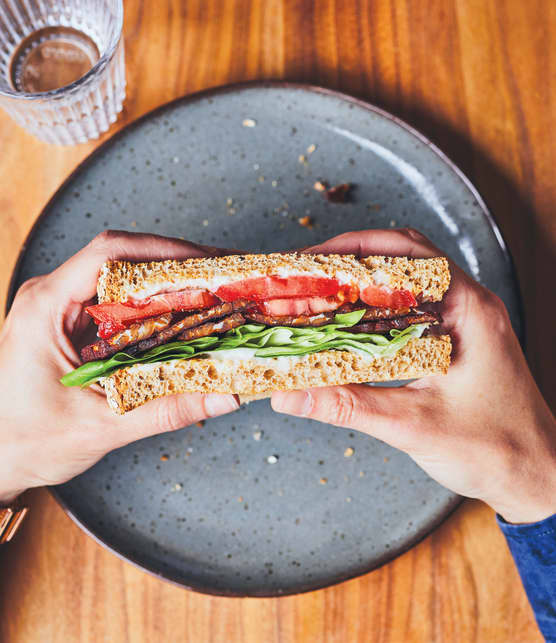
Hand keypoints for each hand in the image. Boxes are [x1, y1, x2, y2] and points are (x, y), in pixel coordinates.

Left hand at [0, 231, 238, 503]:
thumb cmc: (25, 442)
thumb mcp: (101, 427)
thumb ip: (166, 410)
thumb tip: (224, 395)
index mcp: (47, 307)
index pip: (109, 255)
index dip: (164, 251)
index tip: (207, 263)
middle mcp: (52, 298)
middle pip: (123, 260)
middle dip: (177, 265)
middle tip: (224, 277)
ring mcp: (61, 310)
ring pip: (123, 280)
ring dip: (169, 284)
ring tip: (213, 292)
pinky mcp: (72, 326)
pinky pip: (119, 304)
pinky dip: (155, 307)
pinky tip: (185, 318)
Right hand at [272, 229, 555, 523]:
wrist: (538, 477)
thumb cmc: (495, 450)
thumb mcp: (413, 426)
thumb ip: (348, 406)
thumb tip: (291, 396)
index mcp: (468, 309)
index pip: (407, 254)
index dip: (353, 250)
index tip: (311, 260)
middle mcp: (470, 305)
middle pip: (404, 260)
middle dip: (352, 262)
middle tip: (306, 276)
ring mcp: (466, 322)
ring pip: (408, 285)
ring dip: (365, 285)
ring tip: (321, 295)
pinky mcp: (459, 342)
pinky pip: (413, 312)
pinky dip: (378, 310)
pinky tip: (352, 326)